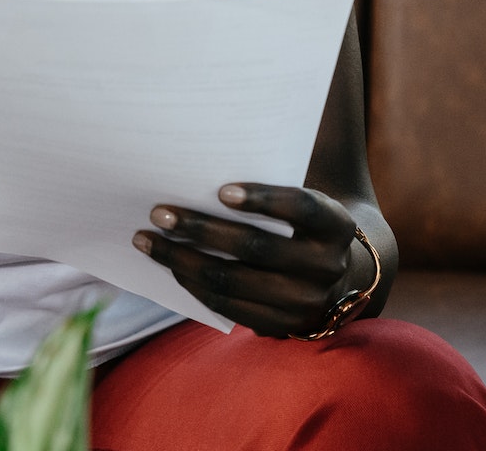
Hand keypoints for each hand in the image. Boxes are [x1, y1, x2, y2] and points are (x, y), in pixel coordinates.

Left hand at [134, 183, 357, 337]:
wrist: (337, 277)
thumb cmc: (303, 223)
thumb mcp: (306, 200)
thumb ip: (274, 180)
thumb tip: (210, 158)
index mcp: (335, 225)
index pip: (301, 208)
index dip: (263, 199)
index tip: (220, 190)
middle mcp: (326, 266)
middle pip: (256, 248)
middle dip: (201, 229)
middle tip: (159, 213)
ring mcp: (304, 303)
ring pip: (233, 281)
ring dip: (183, 260)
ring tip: (148, 240)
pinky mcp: (280, 326)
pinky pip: (228, 306)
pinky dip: (194, 285)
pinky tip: (170, 266)